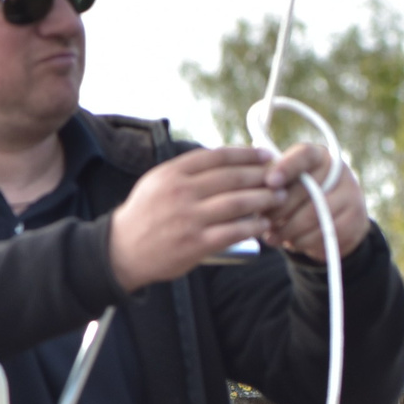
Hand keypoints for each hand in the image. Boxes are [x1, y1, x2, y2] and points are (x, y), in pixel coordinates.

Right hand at [108, 147, 285, 288]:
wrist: (123, 249)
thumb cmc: (147, 214)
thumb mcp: (158, 182)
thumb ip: (187, 171)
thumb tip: (226, 160)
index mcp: (171, 173)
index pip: (216, 157)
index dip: (246, 154)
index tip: (266, 155)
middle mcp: (180, 192)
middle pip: (232, 178)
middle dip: (262, 176)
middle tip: (281, 178)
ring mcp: (189, 218)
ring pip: (238, 203)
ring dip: (265, 199)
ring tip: (280, 198)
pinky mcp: (197, 243)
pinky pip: (234, 232)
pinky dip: (254, 226)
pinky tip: (266, 223)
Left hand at [259, 143, 369, 262]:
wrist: (337, 218)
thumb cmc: (300, 195)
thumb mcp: (288, 181)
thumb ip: (272, 182)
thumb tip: (255, 192)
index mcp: (318, 155)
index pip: (304, 155)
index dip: (287, 167)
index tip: (270, 182)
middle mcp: (339, 172)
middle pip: (307, 190)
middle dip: (280, 209)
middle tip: (262, 221)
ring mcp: (351, 196)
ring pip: (315, 216)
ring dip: (289, 230)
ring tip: (272, 236)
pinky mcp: (356, 220)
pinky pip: (326, 234)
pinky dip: (305, 241)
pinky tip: (292, 242)